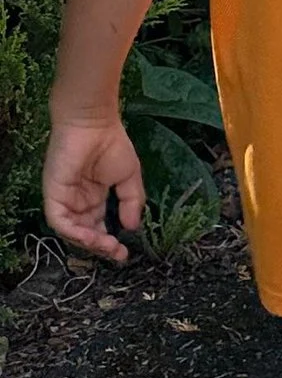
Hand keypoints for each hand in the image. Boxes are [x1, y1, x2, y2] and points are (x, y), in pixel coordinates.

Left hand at [45, 116, 145, 262]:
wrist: (95, 124)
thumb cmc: (112, 145)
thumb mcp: (130, 178)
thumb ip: (131, 202)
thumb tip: (132, 227)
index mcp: (95, 198)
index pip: (99, 227)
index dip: (111, 243)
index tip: (125, 253)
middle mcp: (78, 202)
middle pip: (86, 233)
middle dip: (101, 247)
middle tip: (117, 253)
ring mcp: (65, 199)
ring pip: (71, 231)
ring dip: (88, 243)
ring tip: (107, 246)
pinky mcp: (54, 194)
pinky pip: (59, 220)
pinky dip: (73, 232)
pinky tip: (91, 236)